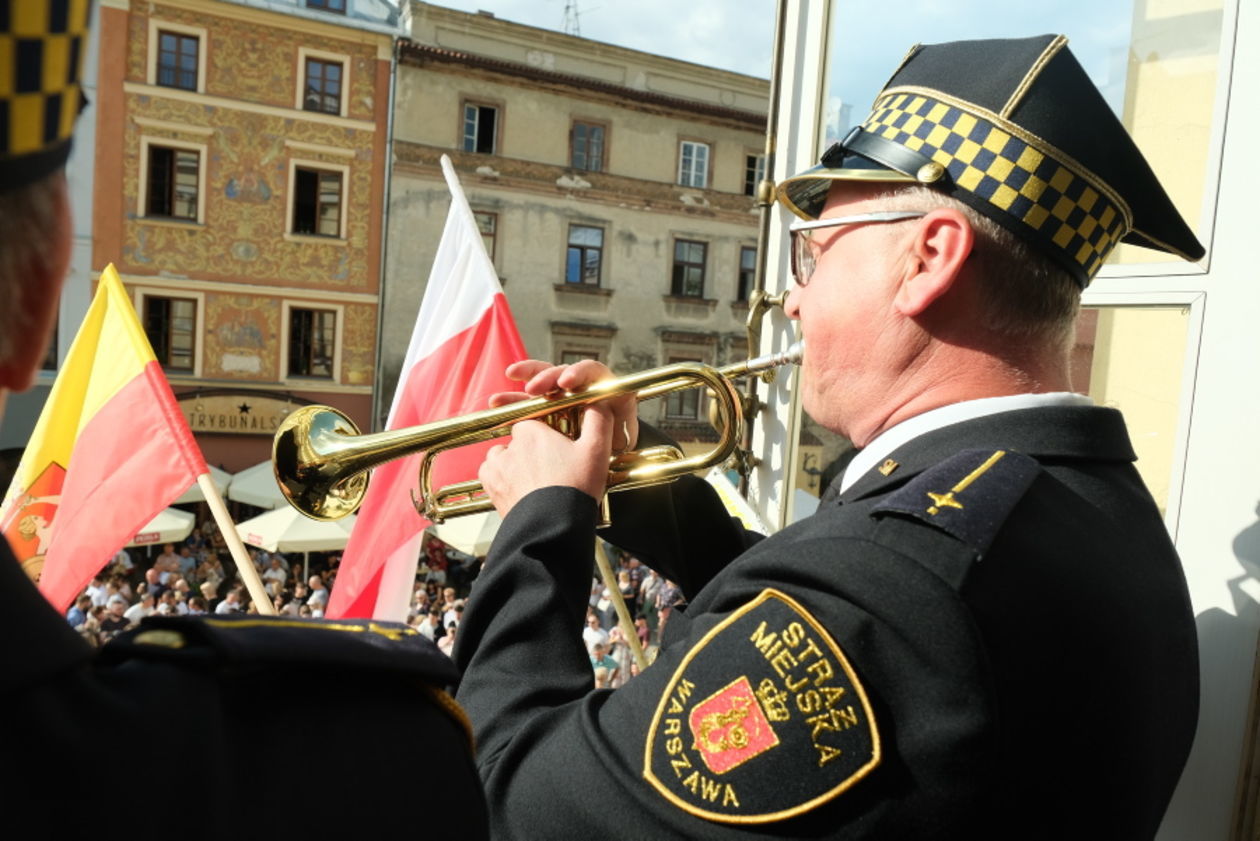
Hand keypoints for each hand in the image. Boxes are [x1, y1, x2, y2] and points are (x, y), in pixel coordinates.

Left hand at [478, 402, 615, 517]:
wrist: (552, 527)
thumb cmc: (575, 488)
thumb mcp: (596, 450)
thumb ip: (598, 420)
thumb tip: (598, 402)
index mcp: (533, 432)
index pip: (535, 422)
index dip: (548, 435)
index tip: (559, 450)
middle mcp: (510, 445)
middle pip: (519, 440)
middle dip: (532, 450)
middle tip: (552, 469)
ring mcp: (497, 467)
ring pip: (503, 456)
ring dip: (514, 464)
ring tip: (535, 481)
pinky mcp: (491, 487)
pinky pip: (490, 474)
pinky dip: (501, 479)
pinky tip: (519, 489)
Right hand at [488, 358, 637, 453]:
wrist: (605, 460)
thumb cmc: (616, 441)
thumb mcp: (620, 429)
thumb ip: (613, 411)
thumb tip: (609, 399)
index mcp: (597, 385)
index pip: (587, 371)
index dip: (577, 373)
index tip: (566, 383)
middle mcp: (576, 387)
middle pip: (557, 373)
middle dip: (543, 378)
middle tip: (532, 389)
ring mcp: (558, 398)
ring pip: (537, 386)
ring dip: (519, 388)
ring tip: (501, 397)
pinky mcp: (543, 410)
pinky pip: (527, 402)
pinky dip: (512, 402)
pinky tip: (497, 404)